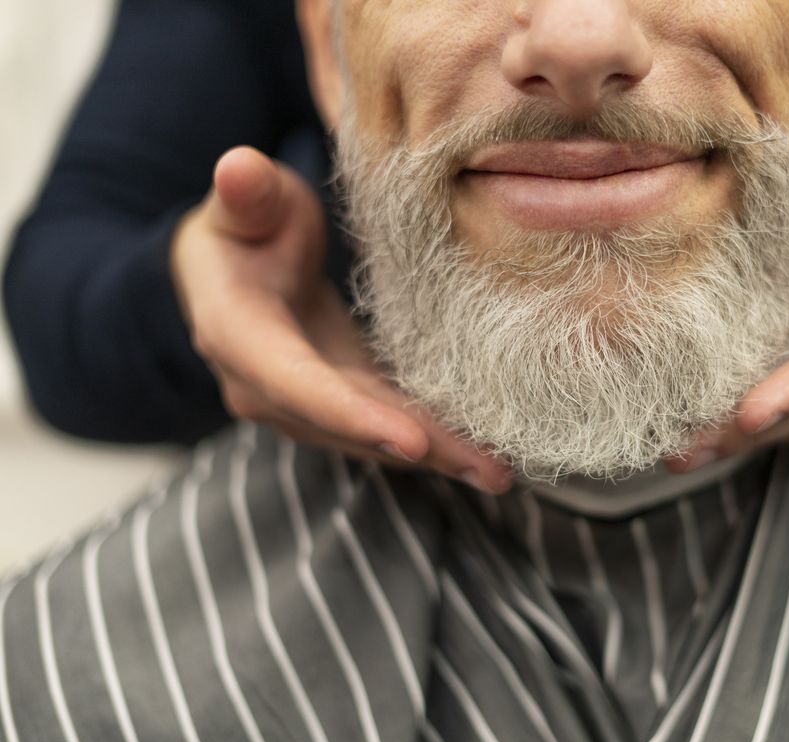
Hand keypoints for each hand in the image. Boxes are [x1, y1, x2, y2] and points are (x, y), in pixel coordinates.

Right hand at [171, 146, 512, 492]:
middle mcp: (266, 386)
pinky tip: (484, 455)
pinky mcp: (341, 403)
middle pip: (350, 425)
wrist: (233, 268)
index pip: (297, 383)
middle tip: (491, 471)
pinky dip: (434, 442)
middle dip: (420, 449)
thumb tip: (237, 167)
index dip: (354, 415)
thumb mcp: (246, 201)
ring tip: (500, 471)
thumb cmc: (247, 223)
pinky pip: (387, 427)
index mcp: (237, 334)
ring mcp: (304, 404)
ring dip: (437, 456)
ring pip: (373, 437)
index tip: (413, 440)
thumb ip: (247, 194)